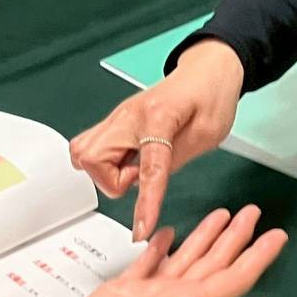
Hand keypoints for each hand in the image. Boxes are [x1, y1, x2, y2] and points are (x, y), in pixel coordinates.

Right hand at [32, 205, 286, 296]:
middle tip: (253, 212)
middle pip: (215, 261)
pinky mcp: (125, 289)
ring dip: (205, 235)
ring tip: (222, 214)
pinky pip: (150, 261)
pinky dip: (162, 246)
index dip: (259, 255)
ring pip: (187, 256)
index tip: (278, 235)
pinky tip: (169, 233)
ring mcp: (152, 294)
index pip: (234, 277)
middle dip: (236, 236)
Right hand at [71, 40, 243, 239]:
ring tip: (135, 166)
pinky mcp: (115, 120)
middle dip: (113, 179)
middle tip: (141, 174)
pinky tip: (128, 159)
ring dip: (106, 171)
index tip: (141, 229)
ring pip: (83, 153)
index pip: (147, 167)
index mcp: (159, 115)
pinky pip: (91, 147)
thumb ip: (175, 161)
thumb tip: (147, 186)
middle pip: (92, 158)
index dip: (145, 202)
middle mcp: (130, 113)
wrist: (208, 68)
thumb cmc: (212, 96)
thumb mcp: (208, 134)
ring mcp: (118, 115)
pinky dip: (105, 162)